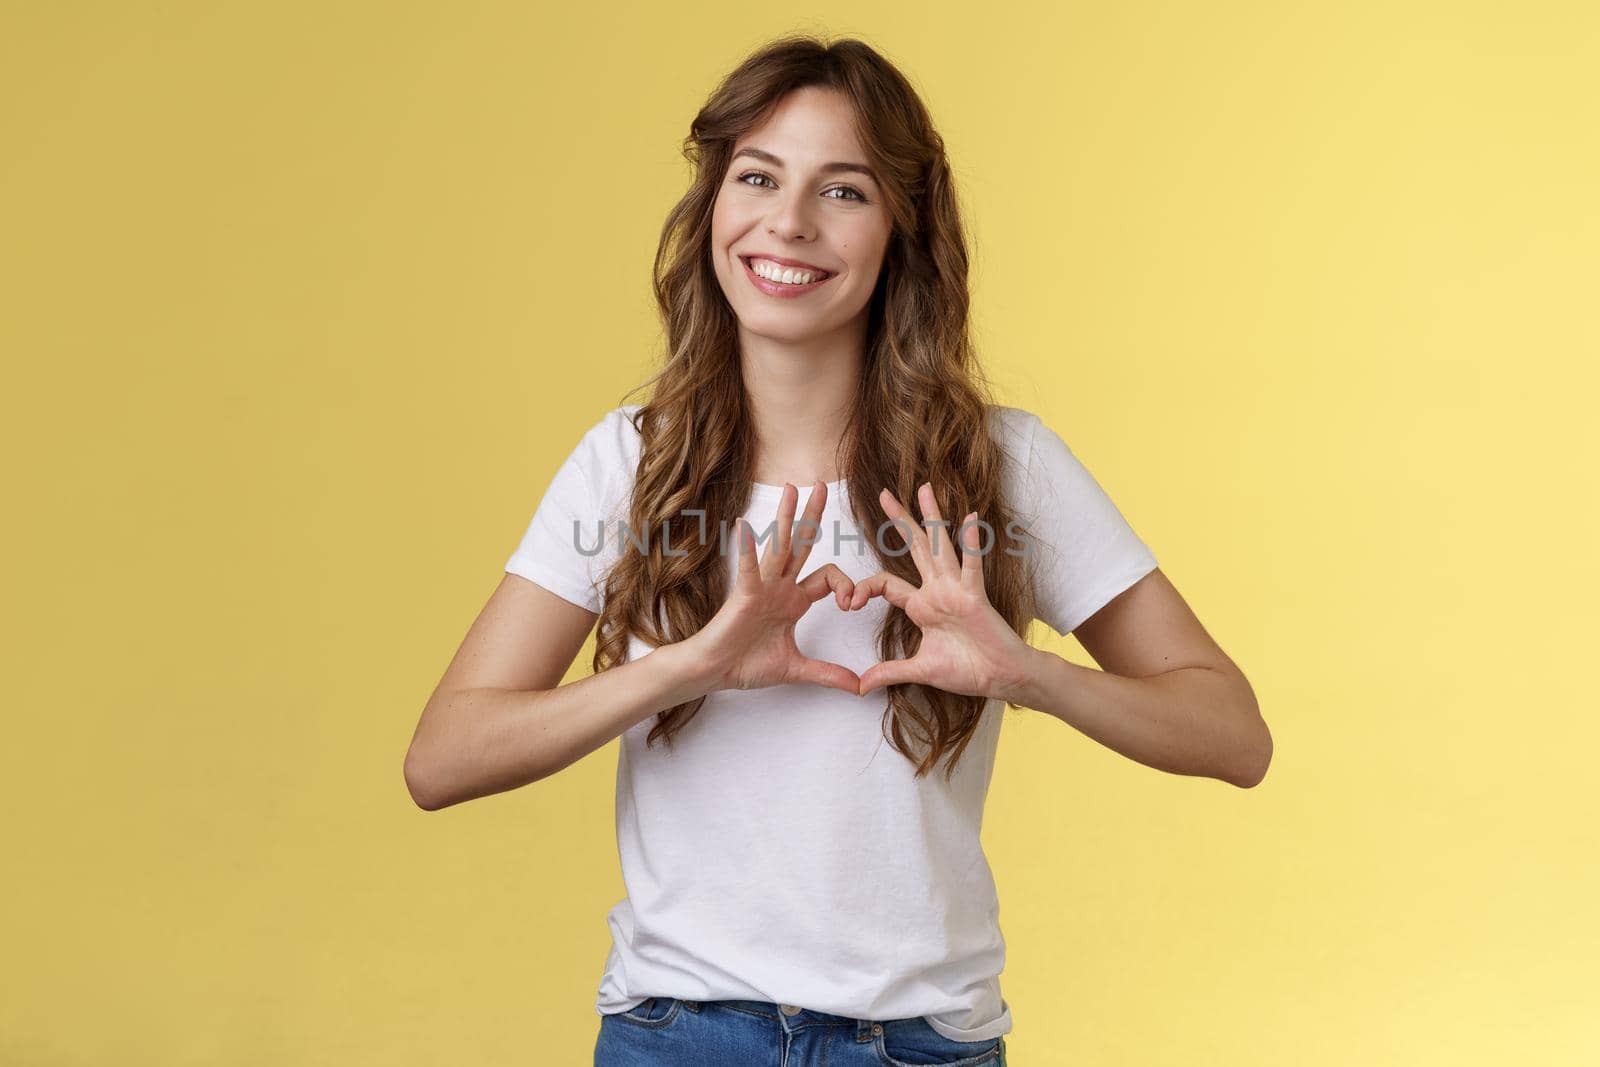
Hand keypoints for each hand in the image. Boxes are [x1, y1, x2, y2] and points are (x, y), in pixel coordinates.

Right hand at [688, 480, 860, 694]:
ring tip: (792, 488)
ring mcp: (762, 587)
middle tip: (823, 487)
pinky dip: (747, 549)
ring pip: (779, 547)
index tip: (853, 605)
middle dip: (813, 517)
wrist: (715, 673)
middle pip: (802, 545)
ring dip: (787, 517)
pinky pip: (747, 569)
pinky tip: (744, 527)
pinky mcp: (743, 595)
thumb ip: (829, 674)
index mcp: (794, 600)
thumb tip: (859, 688)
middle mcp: (780, 587)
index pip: (829, 578)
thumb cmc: (746, 664)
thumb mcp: (797, 670)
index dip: (848, 585)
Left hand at [849, 482, 1036, 700]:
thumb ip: (890, 672)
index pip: (887, 583)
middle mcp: (938, 590)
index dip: (866, 588)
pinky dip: (972, 543)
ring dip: (932, 518)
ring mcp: (957, 590)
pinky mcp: (976, 596)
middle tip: (884, 494)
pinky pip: (972, 566)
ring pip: (941, 546)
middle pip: (915, 548)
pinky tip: (970, 518)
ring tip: (925, 489)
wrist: (1001, 679)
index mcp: (922, 606)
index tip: (849, 602)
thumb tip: (861, 686)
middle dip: (899, 521)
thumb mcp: (920, 670)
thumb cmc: (967, 670)